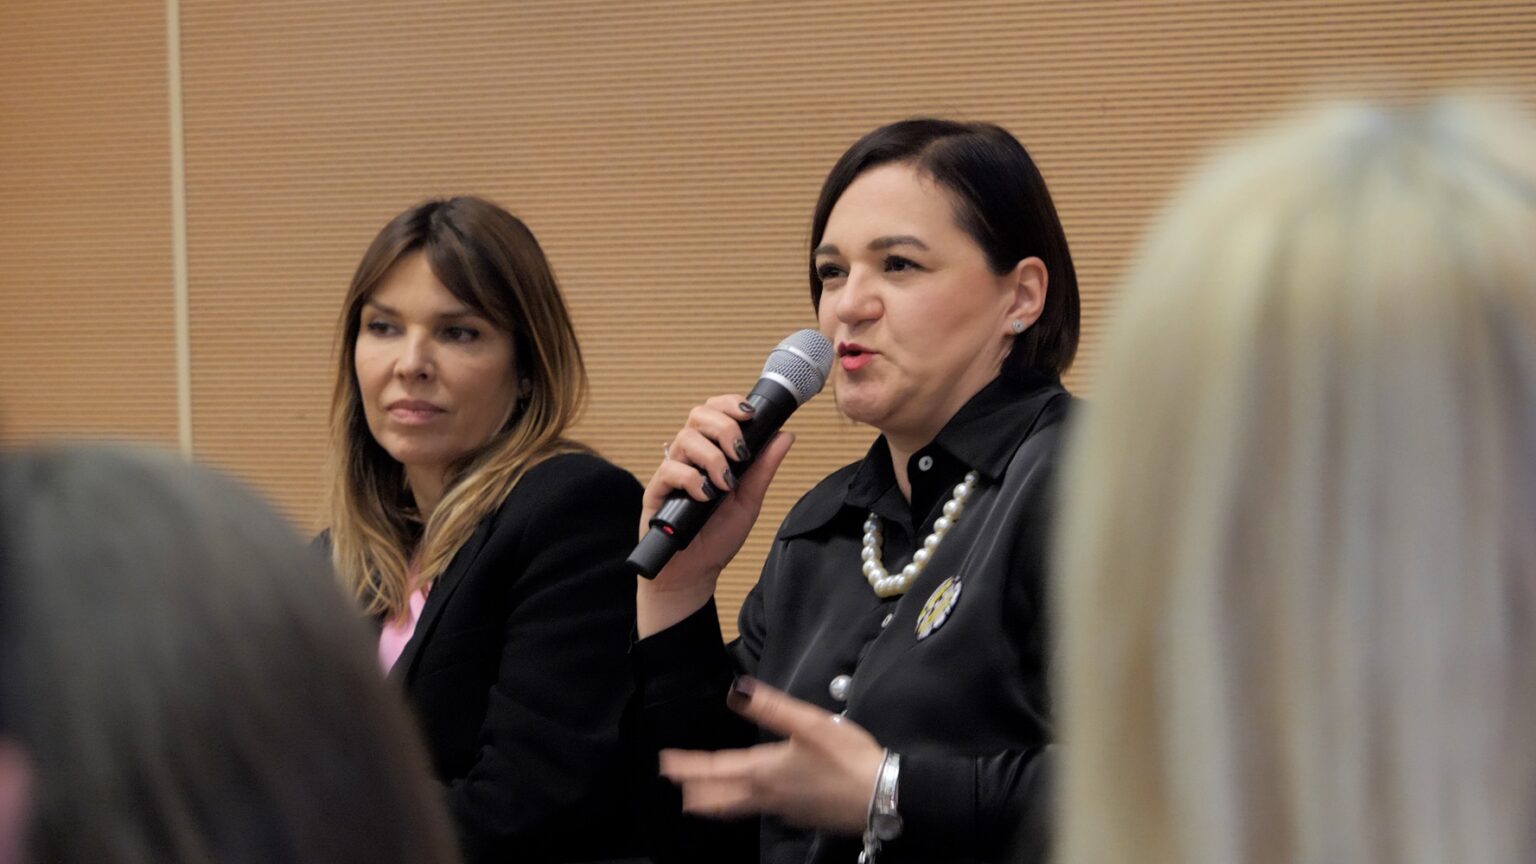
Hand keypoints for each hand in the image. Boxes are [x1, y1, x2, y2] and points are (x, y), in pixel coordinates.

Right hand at [637, 395, 794, 636]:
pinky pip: (670, 469)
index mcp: (711, 451)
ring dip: (712, 457)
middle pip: (698, 415)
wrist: (695, 572)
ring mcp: (672, 471)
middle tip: (739, 454)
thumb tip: (785, 434)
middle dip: (724, 427)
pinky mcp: (656, 491)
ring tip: (725, 484)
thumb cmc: (718, 536)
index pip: (715, 411)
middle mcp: (690, 456)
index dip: (729, 404)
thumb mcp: (750, 500)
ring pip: (686, 438)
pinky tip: (705, 497)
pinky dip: (692, 479)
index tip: (749, 413)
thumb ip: (764, 468)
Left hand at [658, 677, 883, 834]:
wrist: (882, 796)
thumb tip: (737, 690)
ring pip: (741, 808)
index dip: (690, 767)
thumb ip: (772, 707)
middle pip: (723, 797)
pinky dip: (748, 806)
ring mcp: (786, 810)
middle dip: (697, 791)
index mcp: (765, 770)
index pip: (716, 769)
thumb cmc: (847, 758)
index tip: (666, 764)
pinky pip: (765, 812)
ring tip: (702, 802)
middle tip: (677, 788)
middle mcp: (769, 795)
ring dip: (718, 802)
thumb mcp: (809, 724)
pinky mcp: (803, 817)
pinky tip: (756, 801)